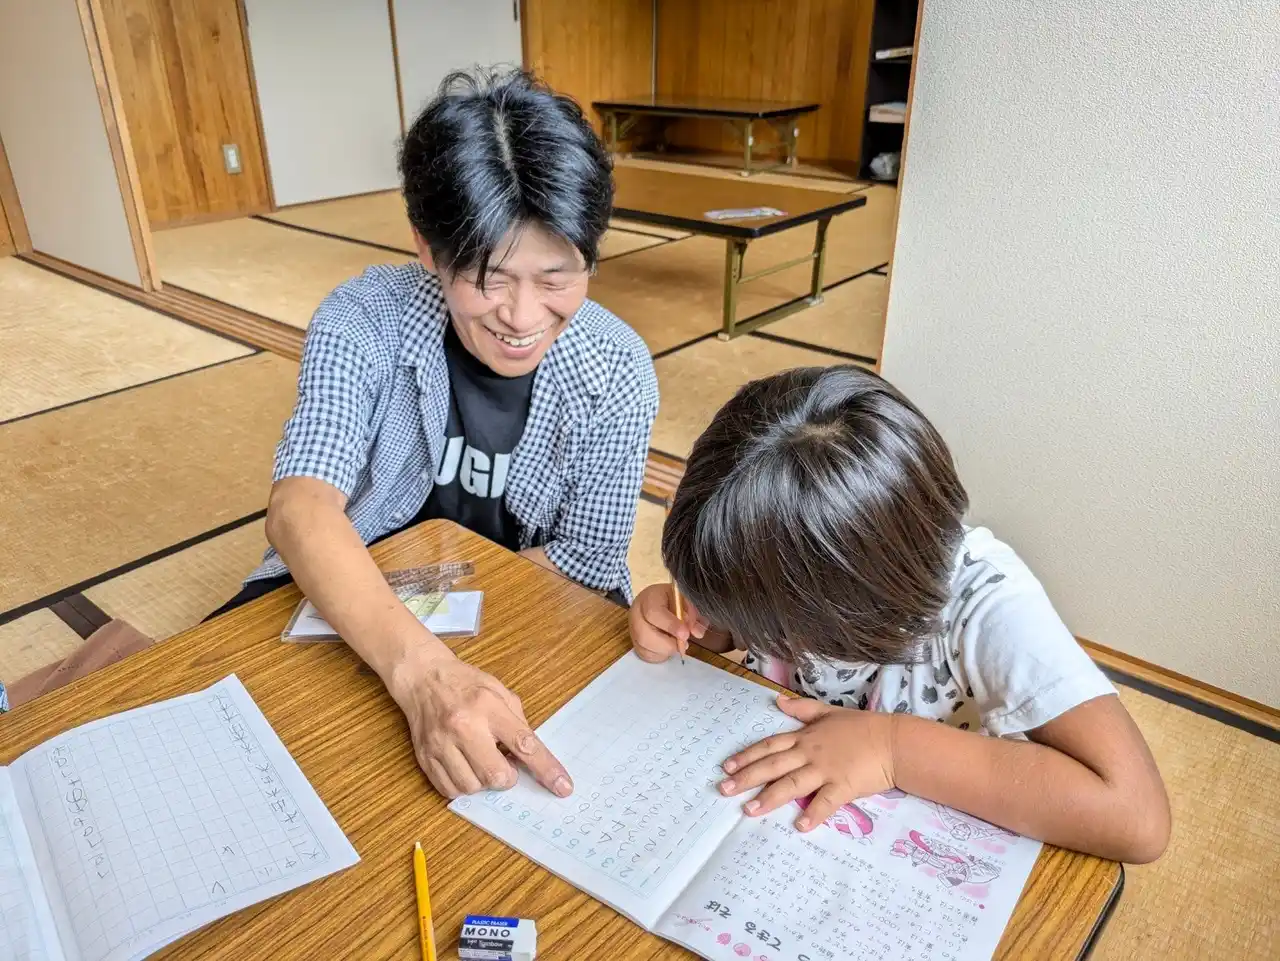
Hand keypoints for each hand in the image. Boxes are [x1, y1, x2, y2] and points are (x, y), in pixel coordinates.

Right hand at [388, 647, 572, 799]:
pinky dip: (464, 785)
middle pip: (496, 775)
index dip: (546, 769)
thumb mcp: (499, 691)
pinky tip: (465, 767)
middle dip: (508, 776)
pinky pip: (450, 790)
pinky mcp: (425, 758)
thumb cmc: (465, 684)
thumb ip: (518, 723)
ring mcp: (441, 745)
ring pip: (473, 787)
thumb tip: (532, 756)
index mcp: (487, 706)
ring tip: (481, 760)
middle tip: (505, 762)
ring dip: (484, 781)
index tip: (562, 786)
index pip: (524, 744)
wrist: (422, 679)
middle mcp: (463, 727)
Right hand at [629, 583, 707, 662]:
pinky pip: (646, 655)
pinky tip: (669, 647)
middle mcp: (636, 615)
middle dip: (668, 644)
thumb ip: (692, 615)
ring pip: (645, 648)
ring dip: (665, 650)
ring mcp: (633, 630)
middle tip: (684, 644)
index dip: (670, 626)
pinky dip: (661, 655)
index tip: (685, 634)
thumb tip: (698, 633)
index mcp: (649, 598)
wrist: (657, 601)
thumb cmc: (672, 600)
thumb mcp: (685, 600)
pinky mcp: (636, 643)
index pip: (654, 613)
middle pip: (645, 635)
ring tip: (677, 644)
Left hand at [719, 696, 896, 830]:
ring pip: (792, 784)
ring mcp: (826, 770)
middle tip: (724, 789)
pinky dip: (813, 813)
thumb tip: (778, 701)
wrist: (894, 741)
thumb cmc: (863, 727)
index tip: (727, 766)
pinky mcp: (844, 786)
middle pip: (773, 765)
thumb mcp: (829, 712)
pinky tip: (800, 825)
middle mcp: (810, 753)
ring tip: (749, 810)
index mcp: (806, 737)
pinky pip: (826, 802)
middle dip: (747, 777)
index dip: (748, 755)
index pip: (770, 745)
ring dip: (770, 797)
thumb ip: (802, 708)